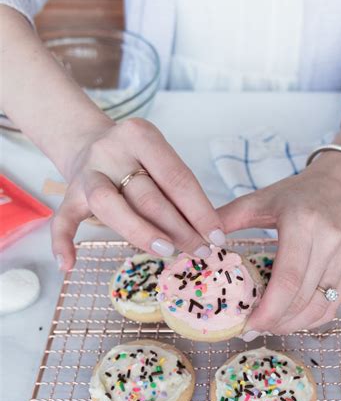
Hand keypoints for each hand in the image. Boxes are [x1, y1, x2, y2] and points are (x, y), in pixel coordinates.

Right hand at [52, 118, 225, 269]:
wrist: (88, 142)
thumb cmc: (138, 159)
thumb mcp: (160, 159)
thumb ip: (179, 191)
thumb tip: (208, 235)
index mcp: (141, 136)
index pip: (177, 178)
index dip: (200, 212)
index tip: (218, 237)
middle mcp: (111, 151)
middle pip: (148, 196)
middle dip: (180, 229)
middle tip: (201, 251)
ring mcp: (87, 174)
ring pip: (110, 207)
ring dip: (141, 233)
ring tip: (167, 252)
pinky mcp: (69, 195)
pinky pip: (63, 221)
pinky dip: (63, 243)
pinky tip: (70, 265)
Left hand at [217, 154, 340, 336]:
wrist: (339, 185)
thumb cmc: (295, 193)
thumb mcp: (259, 200)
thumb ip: (226, 218)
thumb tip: (197, 243)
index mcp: (302, 223)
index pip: (288, 278)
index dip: (268, 309)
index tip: (247, 326)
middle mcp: (328, 242)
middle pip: (302, 297)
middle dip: (274, 322)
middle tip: (250, 330)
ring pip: (319, 307)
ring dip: (292, 325)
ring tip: (267, 327)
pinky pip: (332, 305)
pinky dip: (310, 320)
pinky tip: (290, 321)